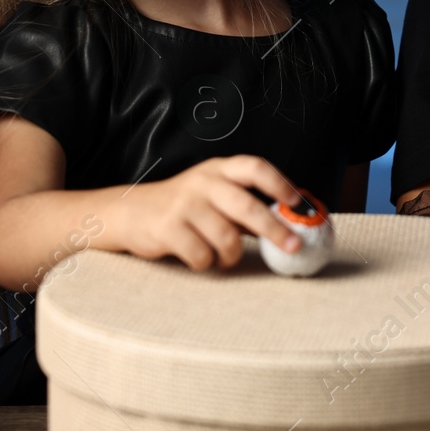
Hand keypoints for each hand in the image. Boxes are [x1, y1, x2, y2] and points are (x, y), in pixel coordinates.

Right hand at [120, 155, 303, 270]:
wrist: (130, 212)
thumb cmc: (184, 206)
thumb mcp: (213, 195)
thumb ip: (245, 206)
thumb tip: (289, 223)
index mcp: (218, 170)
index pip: (255, 167)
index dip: (279, 184)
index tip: (298, 202)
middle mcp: (203, 183)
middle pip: (247, 206)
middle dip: (274, 229)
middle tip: (293, 246)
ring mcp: (184, 205)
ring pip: (227, 237)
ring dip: (233, 255)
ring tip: (227, 257)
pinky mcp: (168, 229)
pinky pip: (202, 255)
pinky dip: (207, 263)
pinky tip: (202, 258)